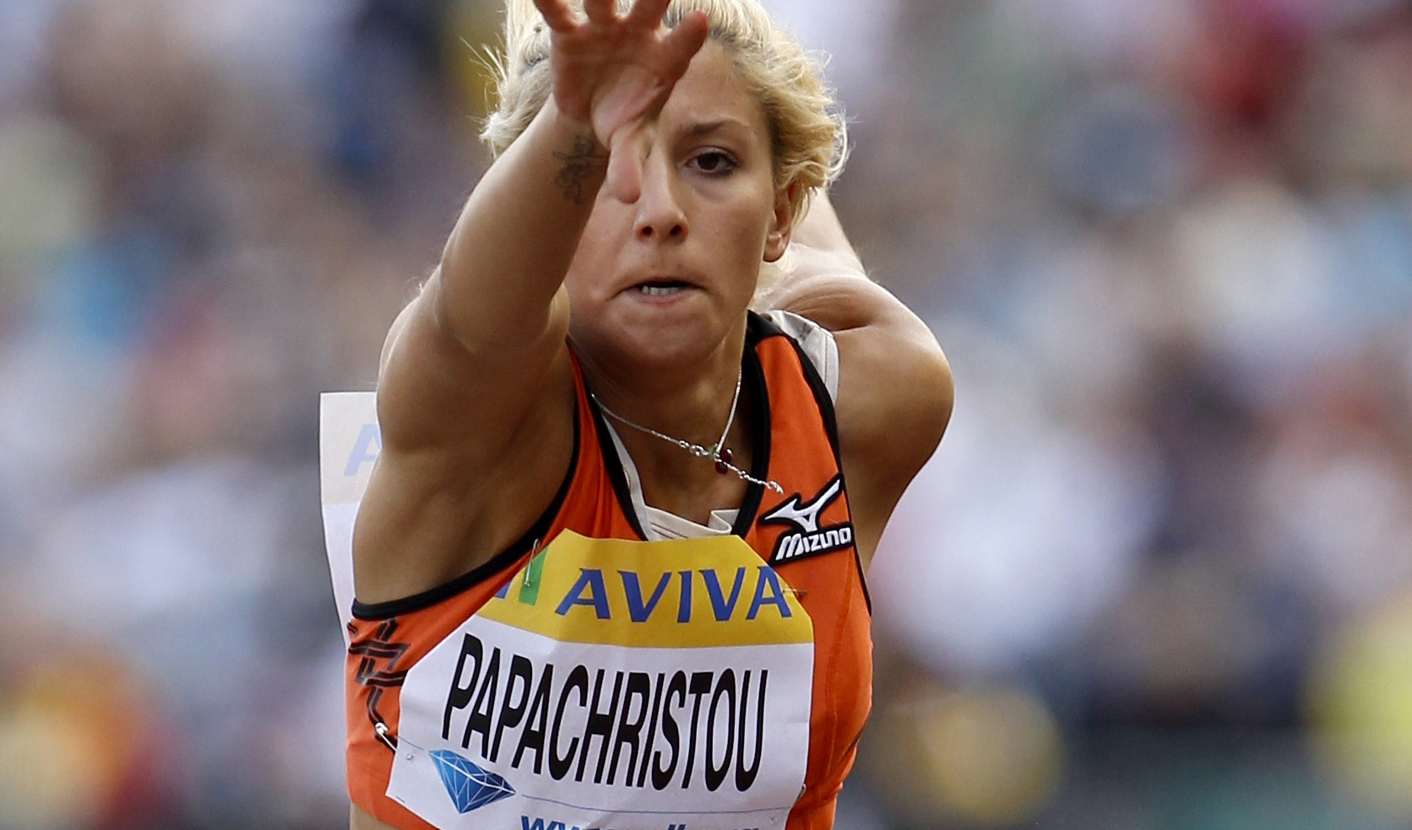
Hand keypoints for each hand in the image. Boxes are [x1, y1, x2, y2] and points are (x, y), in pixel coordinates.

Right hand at [532, 0, 708, 200]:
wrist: (593, 111)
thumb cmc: (625, 123)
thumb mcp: (628, 145)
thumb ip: (630, 165)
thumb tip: (628, 198)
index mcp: (665, 61)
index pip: (681, 45)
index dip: (688, 35)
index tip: (700, 20)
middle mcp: (639, 36)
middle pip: (648, 8)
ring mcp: (606, 30)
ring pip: (602, 1)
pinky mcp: (572, 33)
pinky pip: (560, 13)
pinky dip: (549, 2)